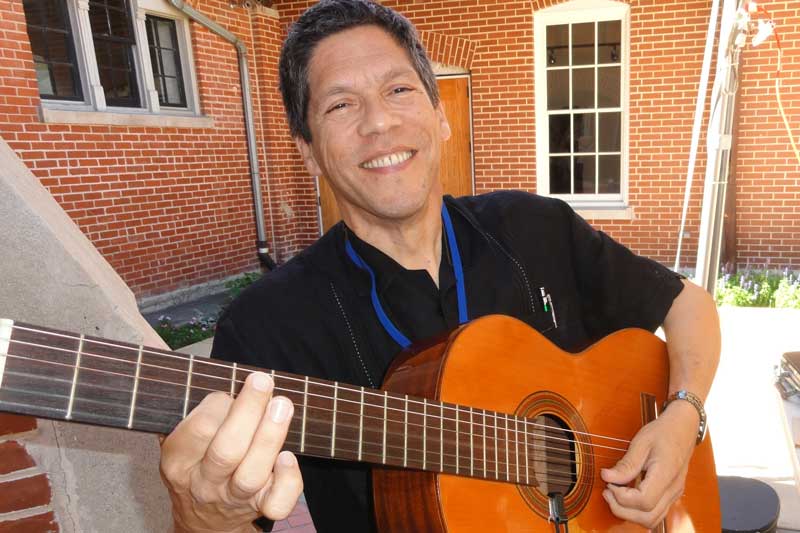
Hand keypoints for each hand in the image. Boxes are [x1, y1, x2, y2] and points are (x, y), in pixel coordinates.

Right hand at [160, 372, 302, 532]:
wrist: (202, 521)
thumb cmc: (195, 464)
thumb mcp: (177, 436)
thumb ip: (180, 398)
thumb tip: (154, 341)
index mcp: (178, 460)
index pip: (198, 429)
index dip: (216, 405)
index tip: (225, 392)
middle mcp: (204, 481)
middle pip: (226, 451)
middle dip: (247, 412)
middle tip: (262, 381)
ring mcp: (233, 497)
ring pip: (251, 474)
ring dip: (270, 436)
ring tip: (283, 404)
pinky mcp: (260, 507)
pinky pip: (276, 503)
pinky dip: (287, 480)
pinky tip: (289, 456)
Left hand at [600, 401, 697, 528]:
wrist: (683, 428)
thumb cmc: (663, 432)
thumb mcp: (641, 442)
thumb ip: (626, 464)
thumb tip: (607, 477)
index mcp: (666, 475)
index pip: (644, 501)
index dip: (622, 497)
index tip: (609, 483)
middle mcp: (673, 490)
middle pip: (647, 517)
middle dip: (622, 509)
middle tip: (607, 491)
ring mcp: (674, 494)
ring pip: (652, 519)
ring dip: (629, 513)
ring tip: (614, 493)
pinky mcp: (671, 495)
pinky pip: (655, 513)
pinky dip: (638, 510)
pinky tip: (626, 495)